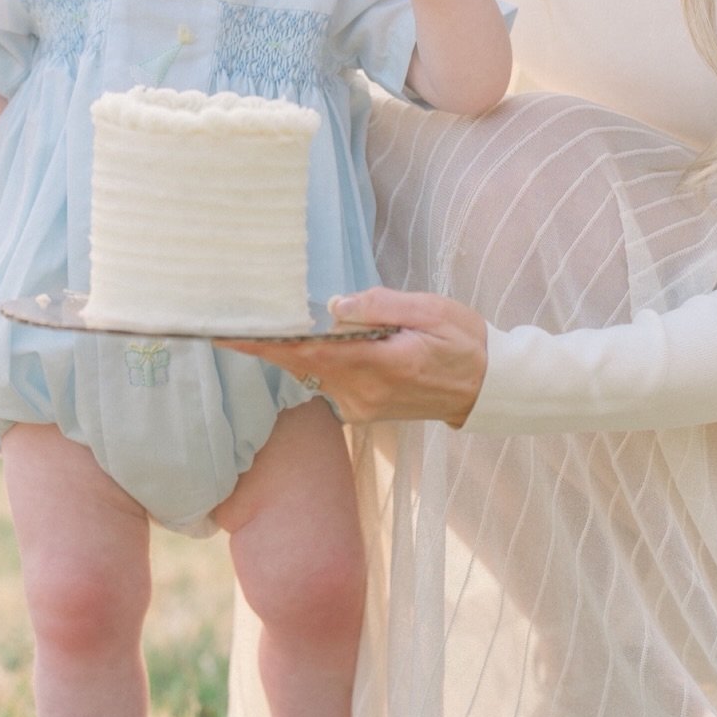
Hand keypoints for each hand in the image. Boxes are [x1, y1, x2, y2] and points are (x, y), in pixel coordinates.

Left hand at [217, 288, 487, 426]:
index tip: (229, 335)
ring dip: (292, 350)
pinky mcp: (364, 410)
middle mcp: (364, 392)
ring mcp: (363, 406)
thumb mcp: (432, 310)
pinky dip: (315, 361)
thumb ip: (381, 305)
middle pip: (301, 365)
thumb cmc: (465, 342)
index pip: (310, 352)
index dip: (266, 344)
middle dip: (266, 344)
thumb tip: (335, 305)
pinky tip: (318, 340)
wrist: (488, 388)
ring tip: (271, 322)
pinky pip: (328, 382)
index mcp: (381, 364)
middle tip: (229, 321)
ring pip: (313, 374)